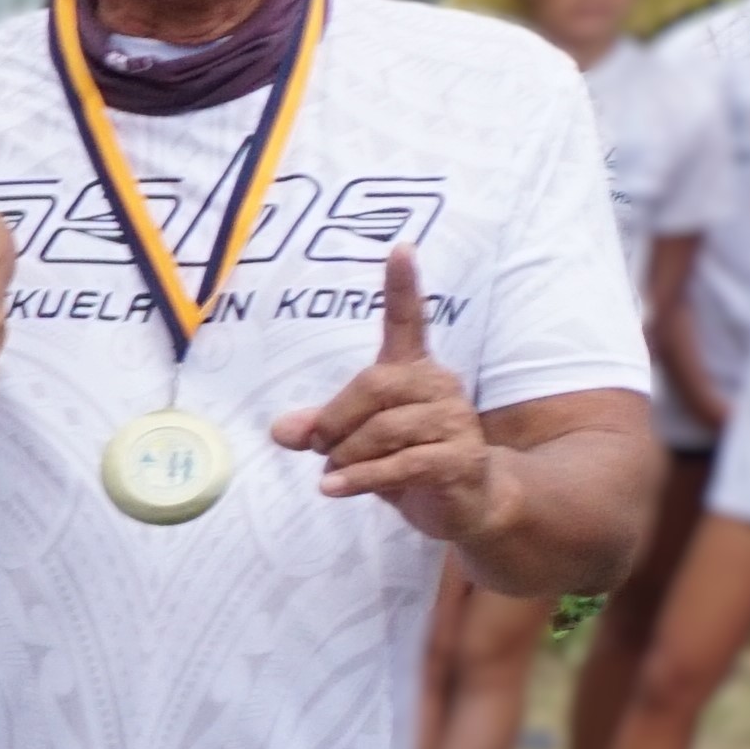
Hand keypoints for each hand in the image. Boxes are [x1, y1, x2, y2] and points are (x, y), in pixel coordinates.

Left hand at [268, 250, 496, 538]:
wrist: (468, 500)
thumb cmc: (406, 461)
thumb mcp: (355, 443)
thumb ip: (320, 428)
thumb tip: (281, 429)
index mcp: (414, 371)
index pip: (408, 321)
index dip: (402, 287)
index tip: (400, 248)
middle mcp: (440, 385)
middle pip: (374, 385)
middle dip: (335, 420)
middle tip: (319, 448)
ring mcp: (456, 421)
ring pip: (384, 430)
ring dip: (346, 456)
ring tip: (337, 472)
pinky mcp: (461, 459)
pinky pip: (402, 464)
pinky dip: (360, 478)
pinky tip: (334, 488)